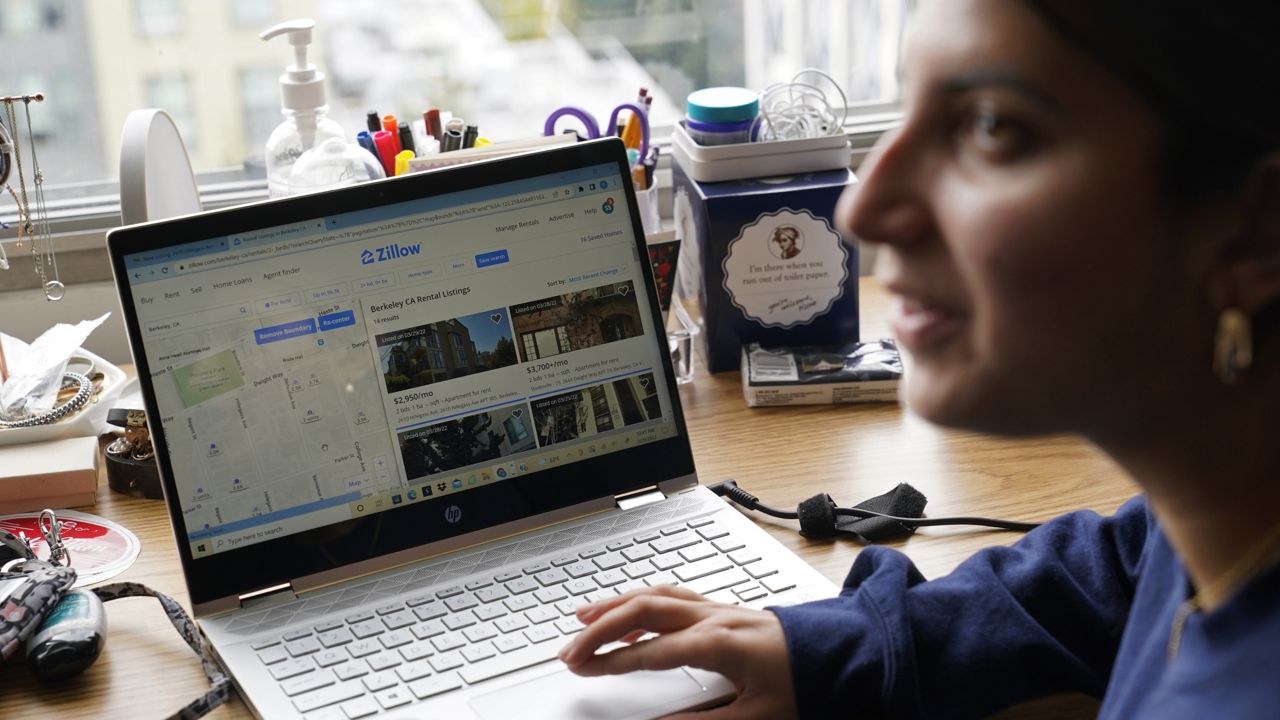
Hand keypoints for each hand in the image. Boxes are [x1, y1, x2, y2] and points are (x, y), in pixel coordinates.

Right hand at [557, 585, 797, 719]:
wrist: (848, 655)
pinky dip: (645, 598)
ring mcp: (720, 607)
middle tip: (569, 651)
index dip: (611, 663)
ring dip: (616, 606)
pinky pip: (675, 594)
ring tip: (584, 619)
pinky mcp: (727, 607)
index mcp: (717, 643)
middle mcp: (714, 617)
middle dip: (600, 630)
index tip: (582, 671)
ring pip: (656, 596)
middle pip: (643, 611)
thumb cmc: (808, 686)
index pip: (648, 651)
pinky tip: (634, 607)